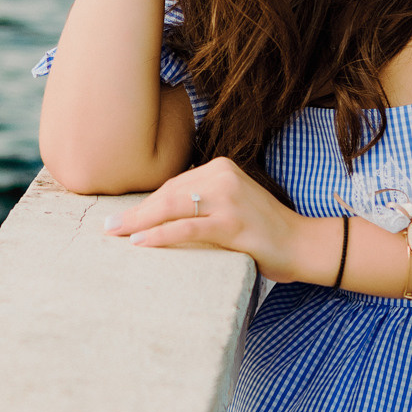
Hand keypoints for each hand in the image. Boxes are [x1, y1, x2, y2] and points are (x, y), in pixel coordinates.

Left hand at [104, 154, 328, 283]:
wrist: (303, 244)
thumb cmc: (263, 229)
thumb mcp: (231, 204)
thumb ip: (202, 201)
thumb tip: (159, 213)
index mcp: (220, 167)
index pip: (173, 185)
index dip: (146, 203)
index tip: (122, 217)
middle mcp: (223, 176)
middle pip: (168, 194)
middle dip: (136, 211)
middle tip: (109, 226)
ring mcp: (229, 199)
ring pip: (173, 207)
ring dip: (139, 222)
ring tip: (116, 234)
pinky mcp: (233, 223)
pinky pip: (187, 228)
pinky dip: (160, 235)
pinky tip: (140, 242)